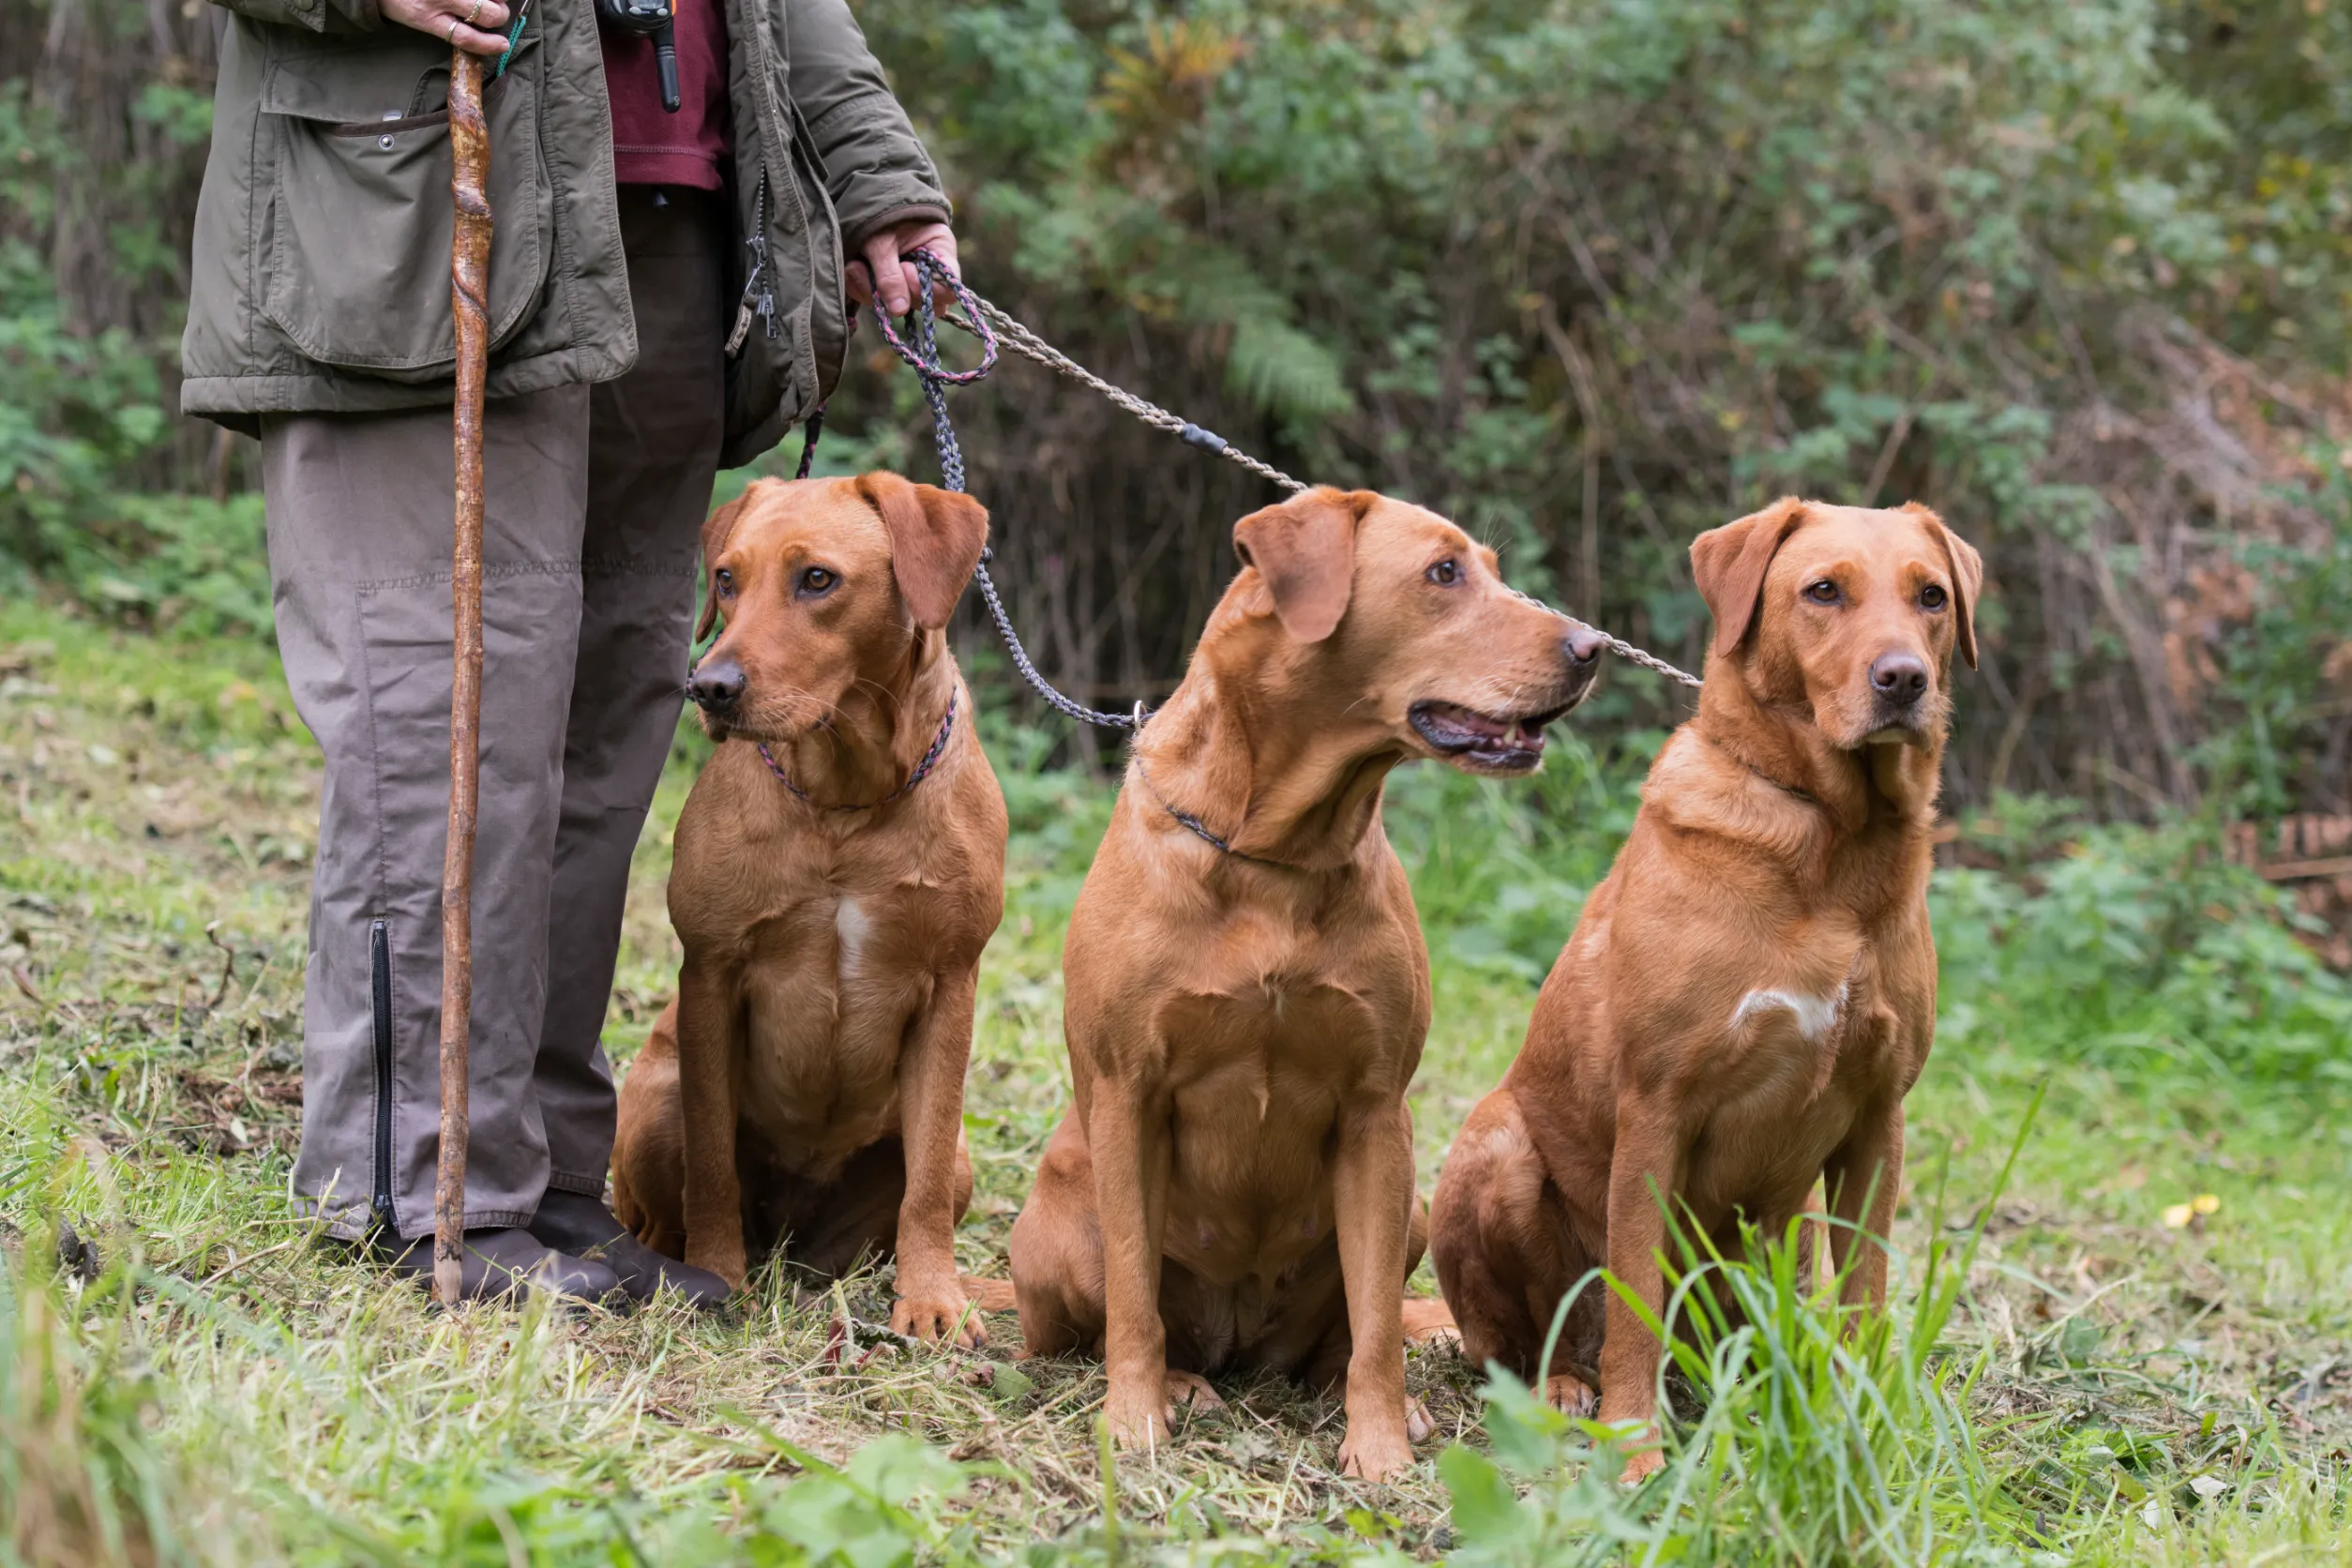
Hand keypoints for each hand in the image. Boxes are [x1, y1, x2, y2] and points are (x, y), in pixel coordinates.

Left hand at [383, 0, 512, 55]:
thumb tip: (481, 31)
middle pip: (485, 14)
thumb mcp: (418, 19)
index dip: (489, 44)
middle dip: (499, 16)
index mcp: (427, 18)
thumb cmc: (400, 0)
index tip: (503, 44)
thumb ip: (445, 27)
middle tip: (497, 14)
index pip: (466, 38)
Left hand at [849, 221, 958, 318]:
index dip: (927, 289)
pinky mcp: (886, 290)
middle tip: (880, 271)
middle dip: (899, 292)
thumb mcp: (882, 241)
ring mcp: (907, 284)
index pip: (948, 290)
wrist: (859, 199)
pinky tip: (854, 269)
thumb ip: (889, 275)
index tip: (905, 271)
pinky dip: (861, 289)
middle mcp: (928, 274)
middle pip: (925, 303)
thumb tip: (898, 310)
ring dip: (873, 292)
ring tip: (857, 266)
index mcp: (940, 254)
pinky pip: (876, 303)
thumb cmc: (879, 214)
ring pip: (898, 307)